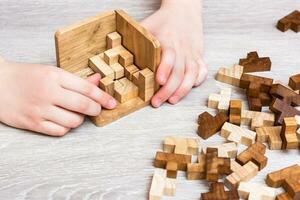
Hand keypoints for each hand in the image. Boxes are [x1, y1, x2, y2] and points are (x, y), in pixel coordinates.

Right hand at [0, 62, 116, 135]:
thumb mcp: (52, 72)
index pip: (87, 89)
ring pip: (73, 121)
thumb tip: (97, 81)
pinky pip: (59, 131)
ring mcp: (39, 109)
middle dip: (96, 109)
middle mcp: (48, 92)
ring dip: (80, 119)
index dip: (103, 97)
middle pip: (83, 106)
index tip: (112, 103)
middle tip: (97, 109)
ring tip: (75, 113)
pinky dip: (66, 128)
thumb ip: (76, 79)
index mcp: (54, 76)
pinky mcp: (32, 123)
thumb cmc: (26, 76)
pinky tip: (63, 121)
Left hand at [141, 0, 207, 106]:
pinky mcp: (199, 55)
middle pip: (179, 71)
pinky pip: (202, 70)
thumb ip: (137, 39)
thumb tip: (119, 53)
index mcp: (168, 39)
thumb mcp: (147, 25)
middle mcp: (182, 48)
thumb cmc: (163, 20)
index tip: (159, 81)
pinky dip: (197, 81)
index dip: (165, 69)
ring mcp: (192, 53)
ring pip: (192, 74)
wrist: (184, 10)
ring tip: (172, 100)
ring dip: (183, 90)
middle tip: (157, 101)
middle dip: (169, 89)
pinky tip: (188, 88)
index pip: (170, 55)